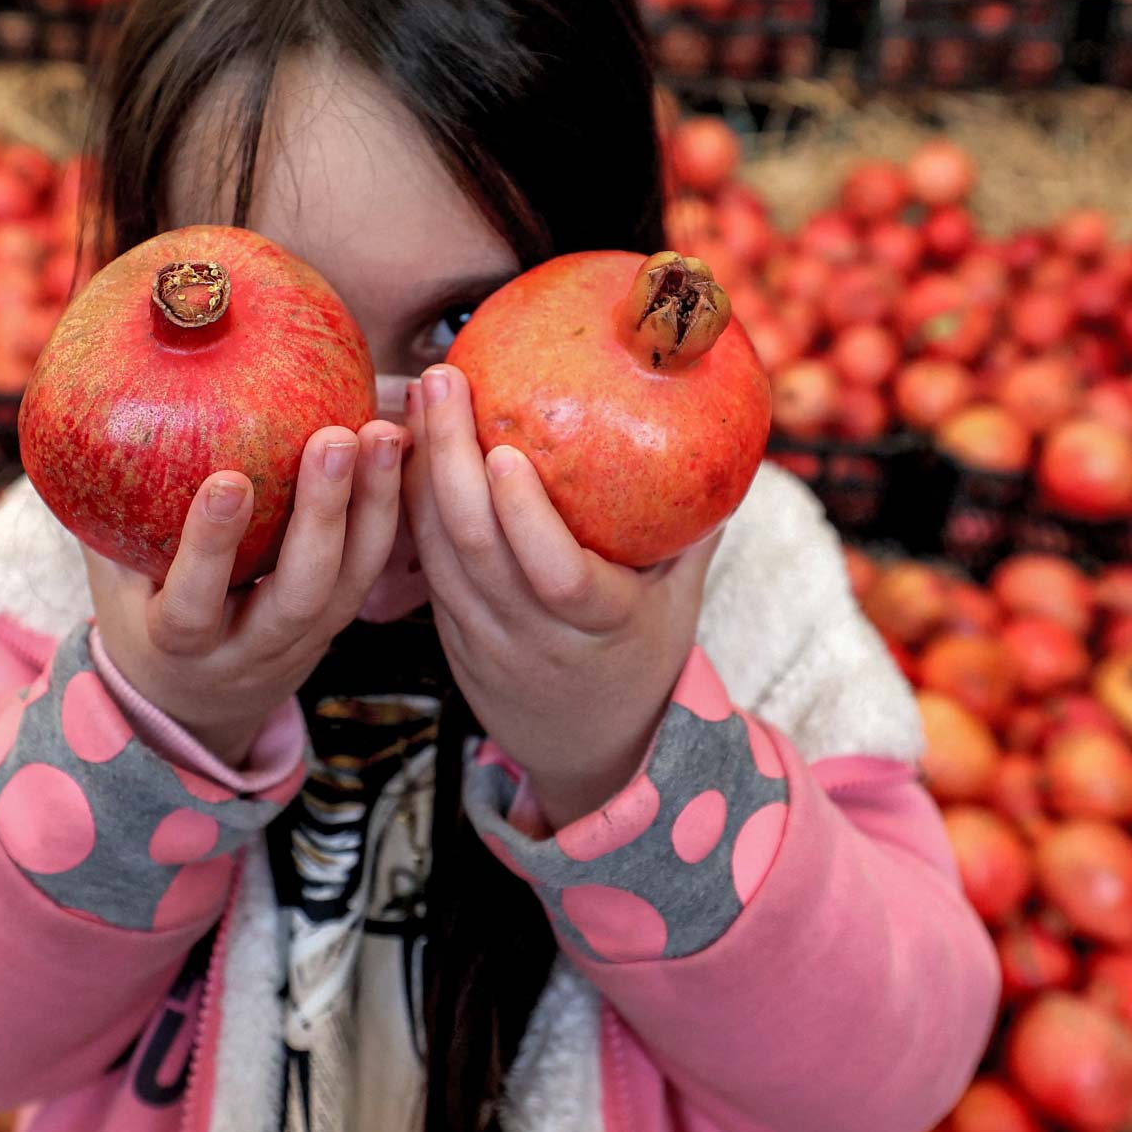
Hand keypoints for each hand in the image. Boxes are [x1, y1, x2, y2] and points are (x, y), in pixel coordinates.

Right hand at [84, 418, 408, 766]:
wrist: (195, 706)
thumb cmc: (144, 617)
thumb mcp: (112, 580)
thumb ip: (106, 515)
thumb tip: (88, 412)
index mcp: (179, 645)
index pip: (195, 603)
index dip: (211, 547)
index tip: (227, 481)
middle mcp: (249, 650)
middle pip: (298, 594)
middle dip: (322, 516)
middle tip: (335, 439)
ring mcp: (304, 642)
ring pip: (350, 583)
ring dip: (373, 506)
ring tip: (382, 432)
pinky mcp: (339, 623)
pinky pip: (371, 570)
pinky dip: (389, 510)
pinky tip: (400, 447)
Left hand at [404, 363, 719, 828]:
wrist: (587, 751)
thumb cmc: (643, 655)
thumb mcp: (682, 603)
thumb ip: (695, 527)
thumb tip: (723, 435)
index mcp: (602, 627)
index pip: (557, 574)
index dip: (526, 517)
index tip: (506, 451)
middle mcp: (533, 636)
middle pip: (477, 549)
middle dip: (449, 457)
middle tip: (441, 380)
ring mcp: (483, 639)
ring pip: (438, 553)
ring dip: (419, 472)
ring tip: (419, 396)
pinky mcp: (449, 634)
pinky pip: (425, 563)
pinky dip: (411, 504)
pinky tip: (408, 444)